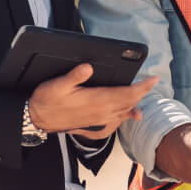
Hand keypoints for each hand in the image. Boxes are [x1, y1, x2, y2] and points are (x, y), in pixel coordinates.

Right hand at [27, 64, 156, 134]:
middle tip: (152, 82)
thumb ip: (74, 76)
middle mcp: (101, 111)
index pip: (125, 94)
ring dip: (135, 102)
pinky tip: (130, 114)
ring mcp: (98, 118)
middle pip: (128, 102)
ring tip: (144, 93)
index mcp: (96, 100)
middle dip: (142, 92)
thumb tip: (88, 67)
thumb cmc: (46, 100)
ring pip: (124, 111)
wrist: (37, 119)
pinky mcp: (94, 122)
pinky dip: (126, 115)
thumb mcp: (57, 84)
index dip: (141, 87)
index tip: (153, 80)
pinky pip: (116, 119)